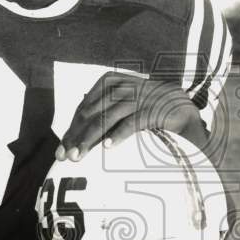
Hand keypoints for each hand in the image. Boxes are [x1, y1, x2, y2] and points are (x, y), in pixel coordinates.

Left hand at [55, 73, 205, 161]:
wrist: (179, 105)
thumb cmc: (144, 108)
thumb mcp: (120, 103)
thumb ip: (99, 112)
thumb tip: (72, 135)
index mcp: (109, 81)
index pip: (83, 108)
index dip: (70, 130)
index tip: (60, 151)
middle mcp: (120, 86)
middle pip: (90, 114)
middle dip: (76, 137)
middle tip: (66, 158)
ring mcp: (136, 97)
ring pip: (105, 119)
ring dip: (90, 139)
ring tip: (79, 156)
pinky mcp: (151, 109)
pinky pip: (130, 123)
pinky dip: (118, 135)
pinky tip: (107, 147)